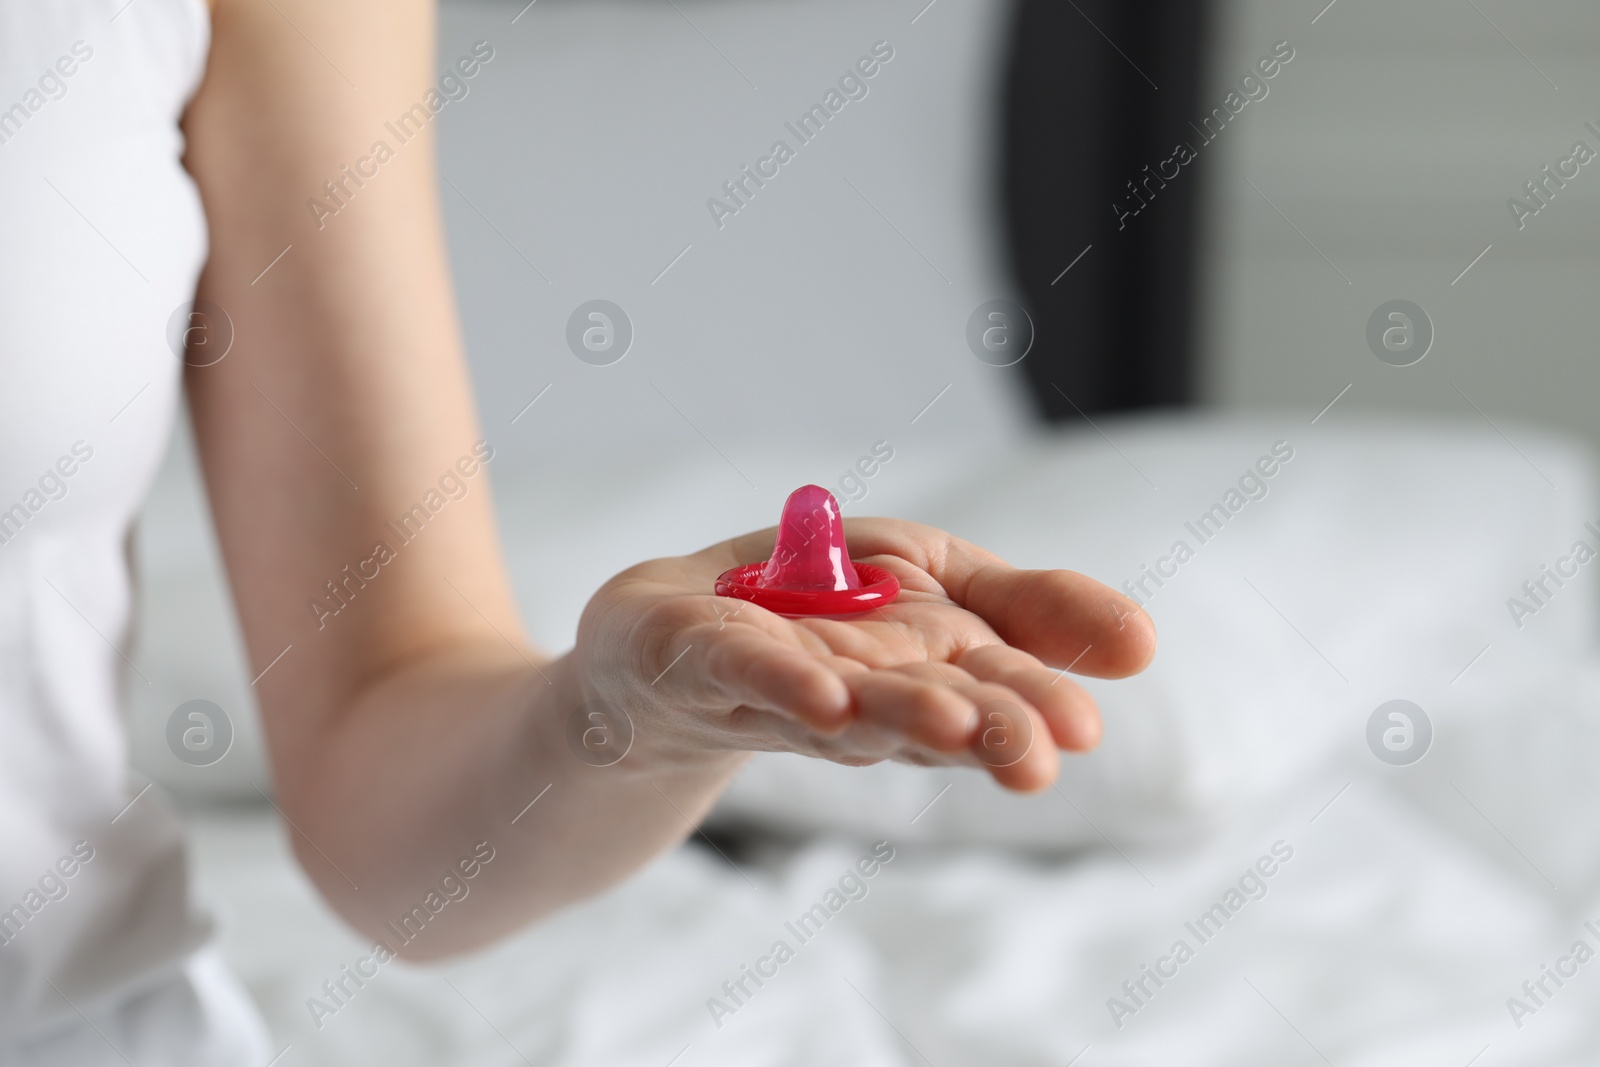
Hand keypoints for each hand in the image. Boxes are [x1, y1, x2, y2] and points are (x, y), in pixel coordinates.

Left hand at [563, 518, 1155, 792]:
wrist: (661, 639)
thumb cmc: (808, 607)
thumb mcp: (930, 577)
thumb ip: (1026, 606)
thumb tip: (1144, 643)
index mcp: (922, 672)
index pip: (989, 692)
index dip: (1031, 707)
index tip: (1083, 728)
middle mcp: (858, 698)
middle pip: (927, 716)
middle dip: (981, 729)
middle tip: (1037, 756)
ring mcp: (775, 689)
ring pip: (847, 710)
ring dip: (902, 719)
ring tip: (956, 727)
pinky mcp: (696, 662)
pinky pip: (742, 673)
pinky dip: (784, 685)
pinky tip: (827, 699)